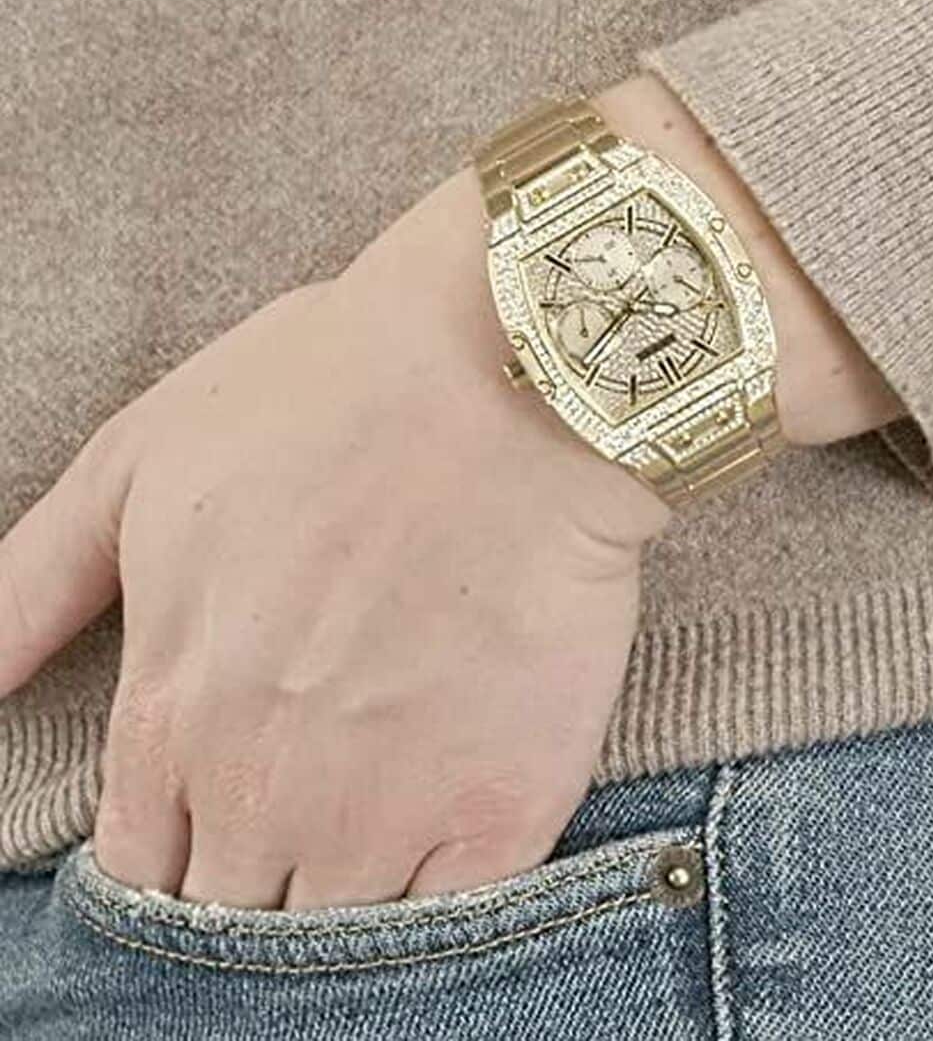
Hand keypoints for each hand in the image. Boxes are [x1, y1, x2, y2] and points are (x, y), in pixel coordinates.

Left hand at [0, 162, 668, 908]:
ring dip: (347, 890)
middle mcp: (266, 788)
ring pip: (337, 931)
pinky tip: (450, 833)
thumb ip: (25, 593)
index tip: (220, 806)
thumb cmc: (326, 395)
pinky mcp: (506, 805)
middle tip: (310, 802)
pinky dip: (441, 902)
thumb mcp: (139, 464)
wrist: (508, 377)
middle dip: (255, 874)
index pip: (139, 865)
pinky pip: (453, 921)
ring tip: (386, 810)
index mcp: (174, 712)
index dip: (177, 844)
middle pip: (235, 912)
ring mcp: (392, 809)